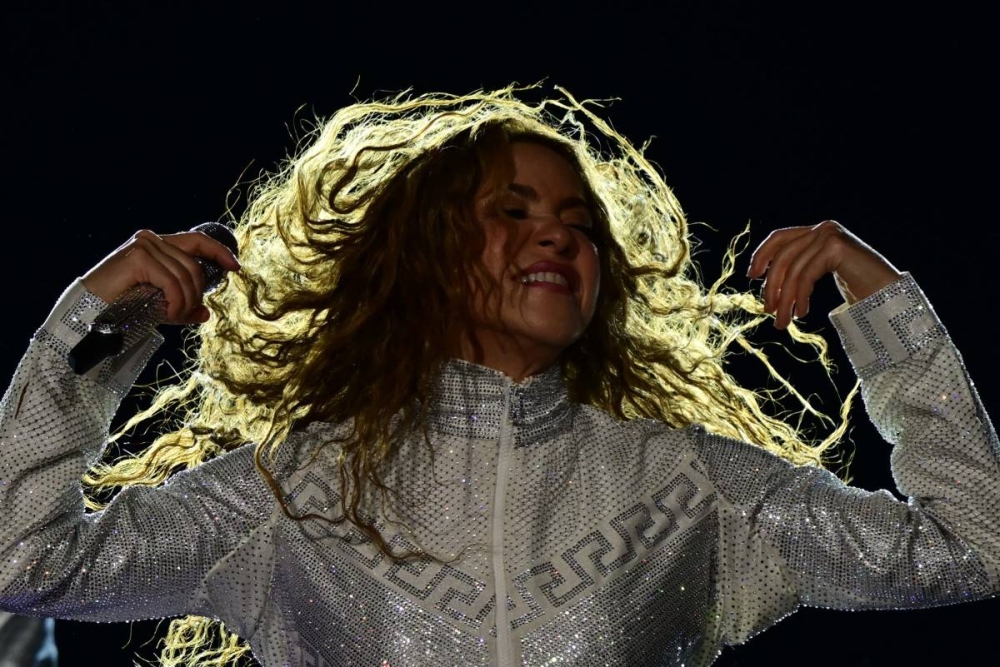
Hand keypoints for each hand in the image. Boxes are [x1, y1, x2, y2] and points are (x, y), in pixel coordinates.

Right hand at [81, 229, 240, 324]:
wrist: (86, 310)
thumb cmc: (118, 305)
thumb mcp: (157, 304)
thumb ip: (182, 305)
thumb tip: (205, 313)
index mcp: (158, 244)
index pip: (197, 240)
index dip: (219, 252)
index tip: (235, 267)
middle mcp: (152, 239)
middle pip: (194, 266)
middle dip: (196, 295)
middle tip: (186, 314)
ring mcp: (144, 245)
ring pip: (186, 276)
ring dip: (185, 303)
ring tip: (173, 316)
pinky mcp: (138, 257)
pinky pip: (172, 282)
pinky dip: (175, 302)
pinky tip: (166, 314)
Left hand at [746, 220, 901, 328]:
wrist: (891, 293)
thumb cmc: (857, 288)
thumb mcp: (822, 275)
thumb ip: (799, 271)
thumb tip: (766, 286)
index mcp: (817, 231)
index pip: (780, 237)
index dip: (762, 255)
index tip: (751, 276)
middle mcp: (823, 228)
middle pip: (783, 256)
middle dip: (772, 286)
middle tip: (769, 311)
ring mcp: (830, 235)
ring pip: (794, 269)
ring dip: (785, 299)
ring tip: (783, 321)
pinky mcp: (836, 247)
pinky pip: (806, 274)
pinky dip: (800, 296)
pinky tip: (802, 312)